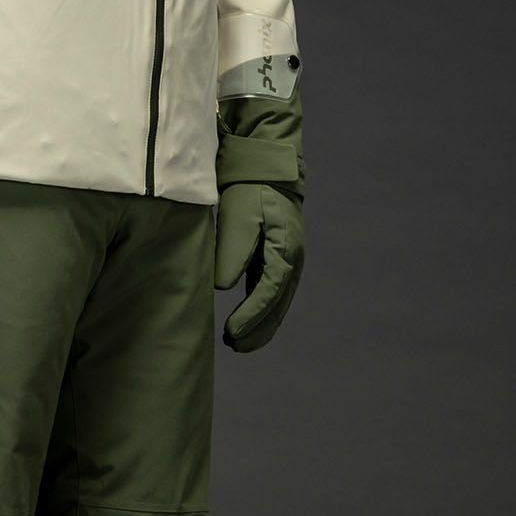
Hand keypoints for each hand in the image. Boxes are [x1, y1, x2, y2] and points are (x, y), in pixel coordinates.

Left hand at [214, 180, 303, 352]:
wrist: (263, 169)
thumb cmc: (249, 191)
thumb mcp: (237, 218)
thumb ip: (232, 253)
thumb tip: (223, 286)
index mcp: (286, 251)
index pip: (269, 293)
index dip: (251, 317)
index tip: (232, 333)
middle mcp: (292, 259)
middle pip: (278, 305)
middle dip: (258, 329)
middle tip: (235, 347)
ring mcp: (288, 259)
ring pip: (277, 301)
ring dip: (260, 324)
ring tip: (237, 342)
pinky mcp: (277, 257)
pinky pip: (271, 291)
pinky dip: (260, 308)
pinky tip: (245, 321)